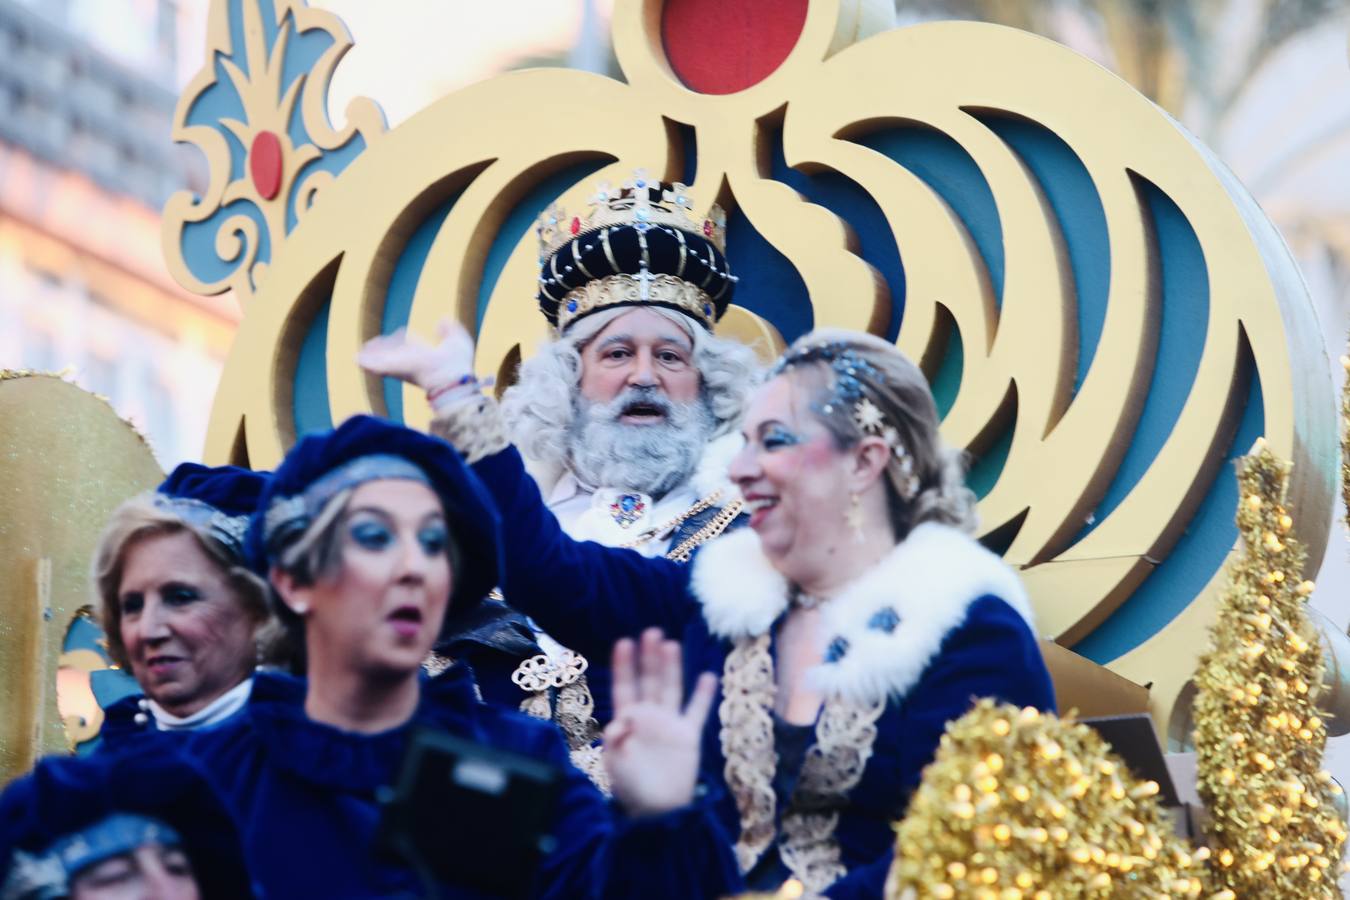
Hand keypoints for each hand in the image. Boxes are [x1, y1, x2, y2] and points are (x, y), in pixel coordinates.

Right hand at [357, 318, 484, 403]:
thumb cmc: (458, 364)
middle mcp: (412, 361)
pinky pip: (376, 366)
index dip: (405, 339)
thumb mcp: (457, 340)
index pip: (412, 345)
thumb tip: (442, 319)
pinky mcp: (393, 368)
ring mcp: (401, 365)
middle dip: (383, 349)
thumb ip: (450, 329)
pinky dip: (367, 363)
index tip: (402, 334)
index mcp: (425, 354)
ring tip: (360, 354)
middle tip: (371, 345)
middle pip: (394, 352)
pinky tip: (357, 360)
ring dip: (372, 356)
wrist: (451, 378)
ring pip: (383, 359)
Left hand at [604, 628, 717, 817]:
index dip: (623, 666)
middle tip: (651, 632)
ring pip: (671, 688)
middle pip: (649, 680)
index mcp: (627, 720)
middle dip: (649, 657)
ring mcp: (669, 723)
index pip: (624, 686)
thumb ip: (615, 742)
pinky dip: (703, 694)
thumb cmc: (631, 787)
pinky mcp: (688, 735)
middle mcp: (649, 716)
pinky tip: (707, 675)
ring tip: (671, 644)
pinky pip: (696, 711)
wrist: (658, 811)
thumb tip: (620, 722)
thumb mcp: (615, 764)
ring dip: (671, 667)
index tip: (623, 642)